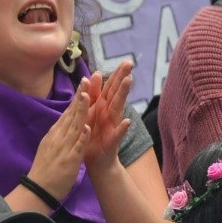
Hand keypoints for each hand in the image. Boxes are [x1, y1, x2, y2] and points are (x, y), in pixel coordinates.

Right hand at [27, 87, 90, 203]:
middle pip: (71, 115)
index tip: (84, 83)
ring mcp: (63, 148)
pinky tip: (88, 128)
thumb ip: (57, 135)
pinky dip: (82, 138)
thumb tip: (62, 123)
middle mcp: (58, 138)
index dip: (76, 98)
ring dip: (81, 111)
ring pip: (74, 127)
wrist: (38, 191)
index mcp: (55, 134)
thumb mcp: (49, 147)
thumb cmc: (45, 170)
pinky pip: (76, 148)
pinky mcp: (68, 161)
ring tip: (88, 96)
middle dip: (79, 98)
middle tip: (88, 80)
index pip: (67, 113)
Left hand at [81, 60, 133, 174]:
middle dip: (122, 78)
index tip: (126, 61)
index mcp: (103, 107)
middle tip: (130, 64)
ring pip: (118, 108)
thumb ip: (94, 94)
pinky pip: (117, 134)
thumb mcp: (91, 112)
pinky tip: (127, 122)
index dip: (117, 74)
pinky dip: (121, 129)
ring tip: (128, 81)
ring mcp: (112, 127)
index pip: (111, 87)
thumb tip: (96, 73)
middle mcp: (110, 114)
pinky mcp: (112, 142)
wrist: (95, 161)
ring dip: (123, 95)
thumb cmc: (93, 135)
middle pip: (117, 94)